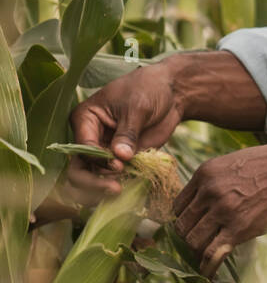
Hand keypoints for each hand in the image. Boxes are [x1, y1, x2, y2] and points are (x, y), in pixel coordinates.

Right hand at [66, 58, 187, 202]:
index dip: (98, 161)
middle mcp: (89, 139)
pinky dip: (119, 189)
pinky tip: (130, 192)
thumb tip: (119, 157)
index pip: (82, 148)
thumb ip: (128, 133)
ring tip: (122, 191)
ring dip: (102, 191)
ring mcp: (103, 153)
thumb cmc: (149, 90)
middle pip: (79, 169)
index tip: (118, 165)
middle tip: (116, 188)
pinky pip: (112, 181)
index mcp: (84, 119)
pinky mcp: (120, 162)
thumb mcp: (137, 107)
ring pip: (91, 181)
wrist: (171, 94)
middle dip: (93, 183)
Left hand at [173, 142, 266, 277]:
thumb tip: (206, 203)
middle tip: (200, 245)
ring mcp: (223, 210)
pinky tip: (208, 273)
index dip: (185, 220)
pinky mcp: (239, 228)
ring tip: (207, 257)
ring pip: (193, 241)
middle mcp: (209, 191)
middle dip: (189, 238)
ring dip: (198, 252)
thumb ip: (216, 181)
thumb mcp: (235, 163)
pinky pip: (212, 253)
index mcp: (205, 173)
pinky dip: (207, 266)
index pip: (178, 206)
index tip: (193, 228)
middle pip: (182, 225)